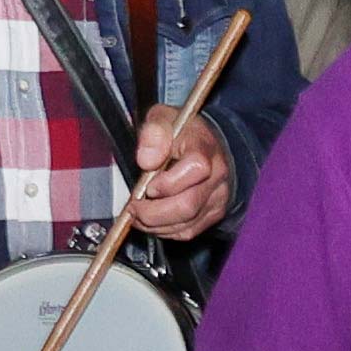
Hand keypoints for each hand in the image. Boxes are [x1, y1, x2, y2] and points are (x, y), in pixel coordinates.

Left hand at [125, 110, 231, 240]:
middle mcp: (217, 175)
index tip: (148, 185)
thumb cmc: (181, 132)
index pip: (196, 168)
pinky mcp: (213, 214)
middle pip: (188, 205)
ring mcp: (217, 198)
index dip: (169, 182)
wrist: (206, 144)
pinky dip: (164, 231)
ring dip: (154, 225)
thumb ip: (153, 133)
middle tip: (133, 208)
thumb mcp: (163, 118)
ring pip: (186, 224)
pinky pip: (187, 232)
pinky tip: (152, 220)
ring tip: (138, 214)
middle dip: (153, 212)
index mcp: (205, 147)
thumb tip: (146, 160)